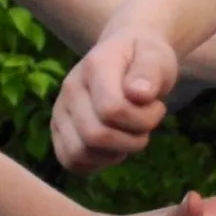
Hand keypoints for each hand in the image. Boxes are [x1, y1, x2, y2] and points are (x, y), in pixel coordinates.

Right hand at [53, 21, 181, 170]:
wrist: (125, 53)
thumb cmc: (143, 57)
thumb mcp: (156, 56)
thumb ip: (150, 71)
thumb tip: (139, 94)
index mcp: (94, 67)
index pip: (112, 110)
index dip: (142, 119)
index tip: (157, 106)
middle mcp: (70, 88)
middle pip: (95, 136)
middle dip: (132, 139)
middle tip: (145, 124)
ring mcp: (60, 109)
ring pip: (80, 154)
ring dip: (114, 153)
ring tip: (128, 134)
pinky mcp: (58, 128)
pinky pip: (71, 161)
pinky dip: (96, 162)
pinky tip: (113, 147)